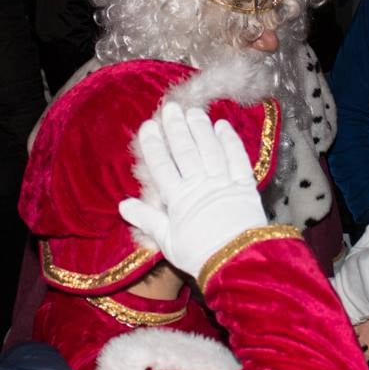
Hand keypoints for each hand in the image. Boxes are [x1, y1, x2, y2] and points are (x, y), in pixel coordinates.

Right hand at [118, 103, 266, 278]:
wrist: (236, 261)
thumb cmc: (199, 254)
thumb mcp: (167, 241)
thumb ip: (147, 219)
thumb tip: (123, 205)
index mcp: (178, 198)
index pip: (162, 166)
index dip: (154, 145)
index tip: (148, 126)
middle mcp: (200, 184)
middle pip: (185, 151)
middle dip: (176, 128)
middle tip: (171, 108)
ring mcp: (223, 182)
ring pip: (210, 149)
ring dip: (200, 129)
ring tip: (194, 112)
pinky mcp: (245, 185)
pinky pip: (237, 158)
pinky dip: (230, 141)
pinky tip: (223, 126)